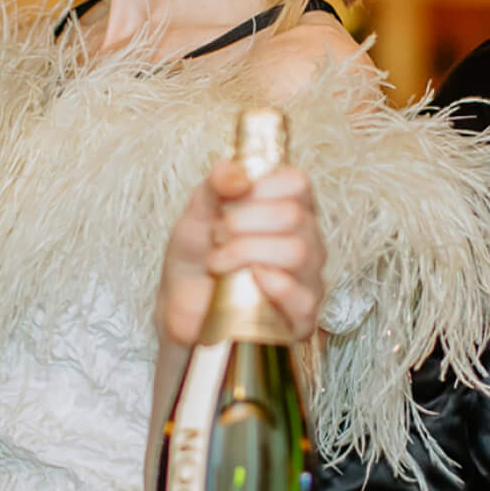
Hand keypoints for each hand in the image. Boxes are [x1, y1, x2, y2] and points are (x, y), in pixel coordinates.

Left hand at [155, 159, 326, 346]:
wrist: (181, 308)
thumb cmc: (197, 258)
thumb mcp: (197, 214)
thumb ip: (215, 186)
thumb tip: (234, 173)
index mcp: (289, 207)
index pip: (297, 183)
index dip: (258, 189)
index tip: (227, 203)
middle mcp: (306, 240)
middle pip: (294, 216)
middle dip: (242, 223)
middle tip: (216, 236)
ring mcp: (308, 279)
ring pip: (297, 252)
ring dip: (247, 253)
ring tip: (218, 263)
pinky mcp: (303, 317)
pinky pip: (303, 298)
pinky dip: (273, 286)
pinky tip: (249, 281)